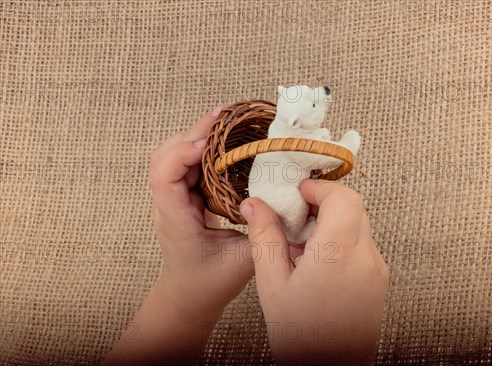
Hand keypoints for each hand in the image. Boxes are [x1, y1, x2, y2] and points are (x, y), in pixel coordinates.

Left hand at [149, 105, 253, 319]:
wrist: (188, 297)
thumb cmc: (209, 285)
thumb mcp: (242, 263)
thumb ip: (261, 234)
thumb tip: (288, 204)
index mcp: (176, 220)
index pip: (164, 176)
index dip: (184, 152)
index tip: (211, 142)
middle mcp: (168, 205)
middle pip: (165, 156)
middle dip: (193, 133)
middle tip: (225, 116)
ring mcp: (173, 200)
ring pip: (172, 156)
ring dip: (195, 137)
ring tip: (225, 123)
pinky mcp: (184, 198)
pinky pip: (186, 165)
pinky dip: (201, 149)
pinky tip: (223, 144)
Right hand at [240, 180, 388, 365]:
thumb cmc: (300, 335)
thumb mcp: (273, 284)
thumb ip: (265, 238)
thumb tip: (254, 204)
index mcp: (338, 254)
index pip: (343, 197)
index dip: (320, 187)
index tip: (299, 192)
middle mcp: (365, 257)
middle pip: (353, 206)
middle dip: (325, 202)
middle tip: (297, 215)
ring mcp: (377, 269)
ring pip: (359, 224)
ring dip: (333, 221)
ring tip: (304, 244)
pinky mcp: (379, 280)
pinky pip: (363, 244)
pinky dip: (342, 239)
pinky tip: (318, 262)